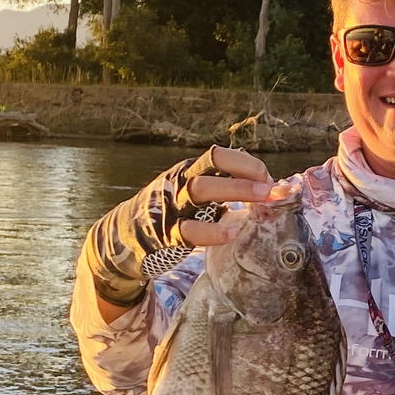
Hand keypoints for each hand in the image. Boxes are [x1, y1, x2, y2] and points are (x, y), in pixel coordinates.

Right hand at [85, 145, 272, 307]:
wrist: (124, 238)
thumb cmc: (173, 214)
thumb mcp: (196, 196)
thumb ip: (226, 190)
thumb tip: (270, 187)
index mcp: (190, 171)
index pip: (219, 156)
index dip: (247, 165)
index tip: (270, 181)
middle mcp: (180, 183)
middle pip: (212, 167)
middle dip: (244, 177)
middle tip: (271, 190)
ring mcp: (171, 206)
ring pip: (199, 190)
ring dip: (233, 194)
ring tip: (258, 207)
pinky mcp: (165, 235)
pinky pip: (188, 230)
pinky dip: (212, 231)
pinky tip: (231, 233)